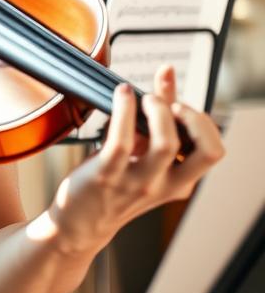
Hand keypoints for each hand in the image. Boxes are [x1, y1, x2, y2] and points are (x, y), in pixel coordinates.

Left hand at [49, 65, 225, 254]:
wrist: (80, 221)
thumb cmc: (115, 180)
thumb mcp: (144, 152)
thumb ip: (159, 114)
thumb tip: (166, 71)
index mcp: (179, 181)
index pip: (213, 150)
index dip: (203, 123)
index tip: (180, 109)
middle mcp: (164, 185)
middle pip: (207, 151)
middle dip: (194, 118)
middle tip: (170, 106)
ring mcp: (137, 182)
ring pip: (165, 144)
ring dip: (158, 109)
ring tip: (143, 99)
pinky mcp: (107, 175)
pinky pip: (121, 140)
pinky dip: (124, 109)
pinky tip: (121, 94)